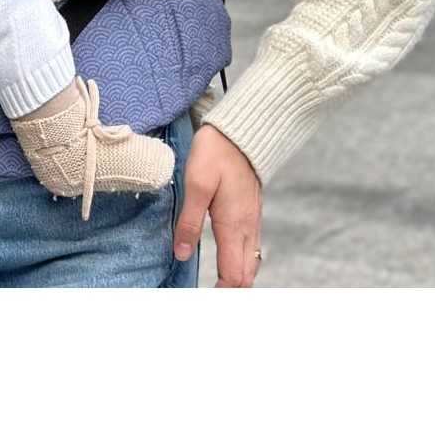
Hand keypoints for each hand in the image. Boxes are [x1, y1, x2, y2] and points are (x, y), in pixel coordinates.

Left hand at [172, 123, 262, 286]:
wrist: (240, 132)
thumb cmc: (216, 154)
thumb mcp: (196, 185)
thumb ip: (190, 222)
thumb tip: (182, 254)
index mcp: (234, 226)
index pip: (234, 276)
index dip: (223, 294)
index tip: (206, 303)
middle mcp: (247, 229)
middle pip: (246, 276)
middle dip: (231, 293)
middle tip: (209, 299)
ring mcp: (251, 221)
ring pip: (250, 263)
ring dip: (236, 280)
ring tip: (217, 289)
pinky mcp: (250, 213)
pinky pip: (250, 249)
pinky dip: (240, 263)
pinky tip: (227, 262)